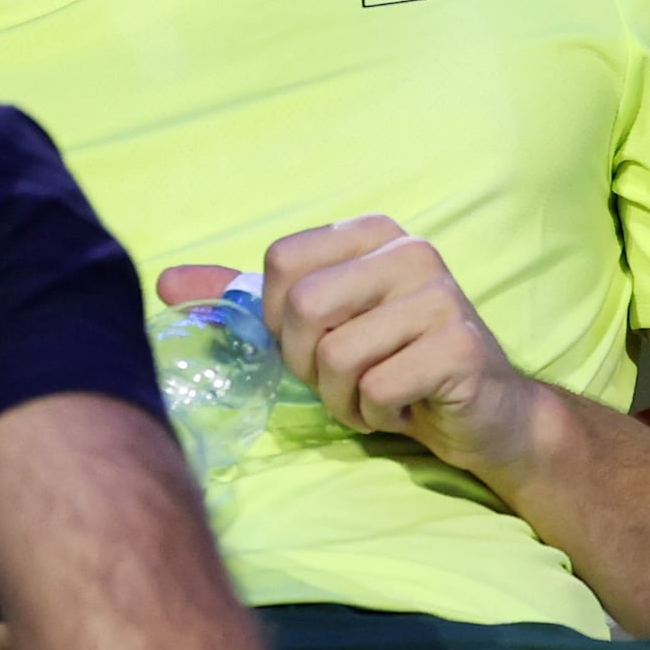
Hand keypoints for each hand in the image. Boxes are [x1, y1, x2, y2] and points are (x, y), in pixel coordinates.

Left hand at [260, 218, 553, 474]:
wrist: (484, 416)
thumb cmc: (394, 365)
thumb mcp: (319, 327)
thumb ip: (245, 301)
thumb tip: (164, 282)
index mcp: (373, 233)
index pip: (282, 262)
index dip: (281, 320)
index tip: (319, 342)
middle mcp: (410, 250)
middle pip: (304, 307)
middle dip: (310, 364)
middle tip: (347, 378)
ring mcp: (440, 295)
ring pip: (337, 356)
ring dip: (343, 399)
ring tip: (376, 396)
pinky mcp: (459, 345)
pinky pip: (375, 389)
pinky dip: (376, 416)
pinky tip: (404, 408)